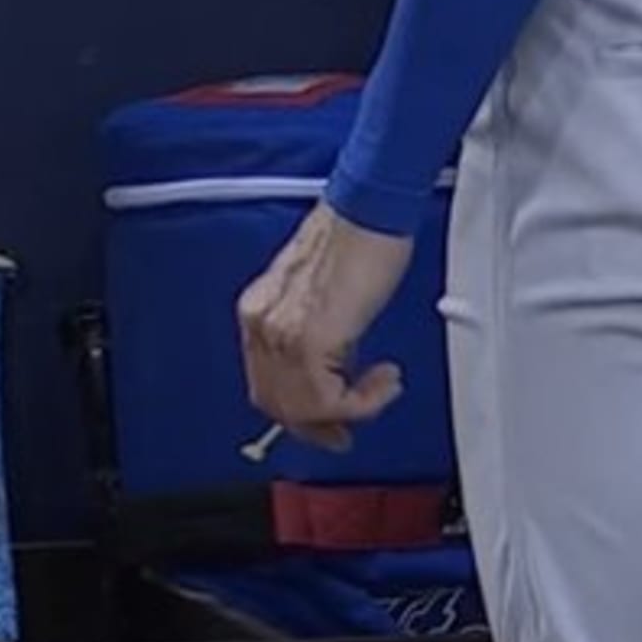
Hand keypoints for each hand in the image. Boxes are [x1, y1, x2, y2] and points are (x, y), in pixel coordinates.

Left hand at [237, 199, 413, 452]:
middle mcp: (261, 324)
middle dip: (318, 425)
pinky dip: (361, 402)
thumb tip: (337, 367)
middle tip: (347, 429)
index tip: (328, 424)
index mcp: (258, 311)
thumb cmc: (359, 237)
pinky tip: (383, 381)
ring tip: (379, 390)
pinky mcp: (310, 340)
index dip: (298, 413)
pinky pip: (328, 399)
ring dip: (347, 411)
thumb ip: (319, 330)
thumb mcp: (324, 292)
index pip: (265, 383)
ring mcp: (281, 334)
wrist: (369, 212)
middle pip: (277, 404)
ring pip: (301, 408)